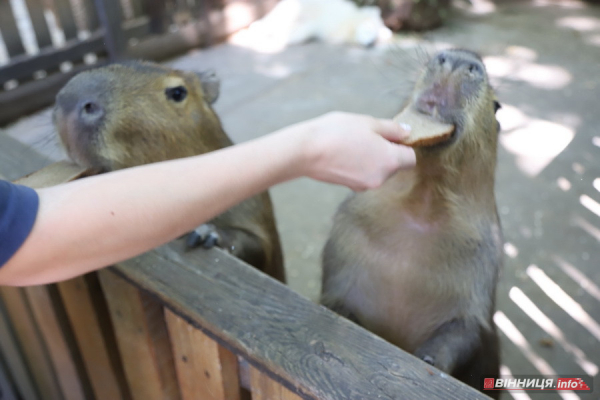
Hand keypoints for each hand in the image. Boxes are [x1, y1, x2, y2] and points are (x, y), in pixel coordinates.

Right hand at [297, 112, 415, 190]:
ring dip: (371, 159)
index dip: (403, 146)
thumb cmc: (338, 133)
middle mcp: (381, 178)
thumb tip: (408, 133)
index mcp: (391, 161)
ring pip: (377, 170)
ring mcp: (365, 185)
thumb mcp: (369, 123)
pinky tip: (343, 154)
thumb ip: (392, 129)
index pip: (410, 158)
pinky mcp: (350, 187)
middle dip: (385, 152)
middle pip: (394, 165)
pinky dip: (358, 166)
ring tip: (352, 144)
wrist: (306, 151)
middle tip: (366, 136)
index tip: (390, 136)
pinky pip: (363, 175)